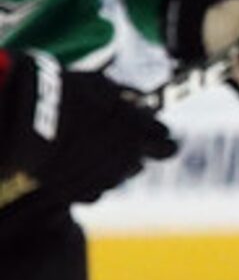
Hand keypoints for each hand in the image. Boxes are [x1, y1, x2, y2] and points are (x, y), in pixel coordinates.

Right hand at [0, 48, 177, 211]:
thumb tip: (140, 100)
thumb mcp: (102, 86)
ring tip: (83, 148)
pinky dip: (87, 180)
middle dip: (132, 154)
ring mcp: (108, 179)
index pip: (167, 143)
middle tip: (112, 140)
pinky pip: (94, 190)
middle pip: (141, 162)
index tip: (150, 134)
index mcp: (141, 132)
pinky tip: (71, 163)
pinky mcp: (84, 193)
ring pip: (118, 178)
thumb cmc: (67, 94)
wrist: (30, 118)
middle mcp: (130, 159)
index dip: (158, 138)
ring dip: (108, 166)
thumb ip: (127, 97)